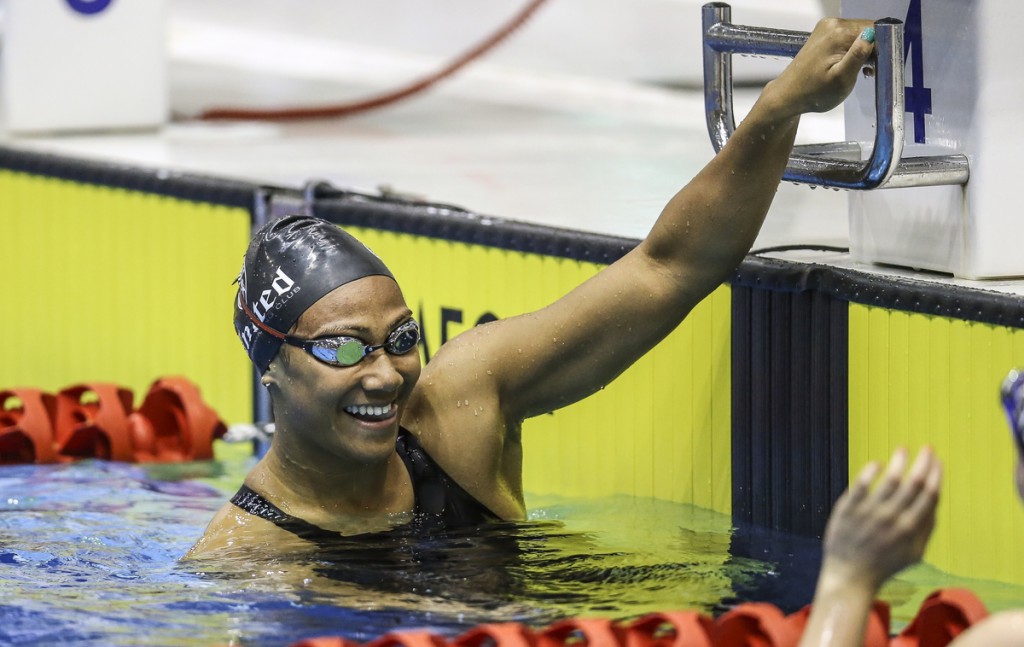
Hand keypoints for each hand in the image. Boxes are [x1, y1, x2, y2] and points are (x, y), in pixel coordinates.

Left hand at [763, 18, 876, 117]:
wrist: (789, 96)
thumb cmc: (814, 93)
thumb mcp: (841, 79)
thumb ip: (858, 56)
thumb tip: (871, 36)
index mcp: (838, 32)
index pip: (874, 29)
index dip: (882, 46)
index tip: (879, 65)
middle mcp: (832, 24)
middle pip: (866, 30)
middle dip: (873, 49)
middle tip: (868, 70)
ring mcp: (827, 28)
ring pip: (858, 34)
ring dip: (864, 51)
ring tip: (861, 71)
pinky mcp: (824, 35)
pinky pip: (848, 38)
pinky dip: (853, 50)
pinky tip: (852, 66)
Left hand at [819, 447, 941, 592]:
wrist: (850, 576)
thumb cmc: (885, 564)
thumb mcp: (914, 553)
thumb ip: (926, 528)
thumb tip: (934, 501)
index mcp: (911, 529)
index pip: (929, 495)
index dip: (936, 475)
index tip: (938, 460)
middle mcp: (892, 519)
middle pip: (913, 483)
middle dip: (923, 463)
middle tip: (928, 448)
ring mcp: (869, 513)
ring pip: (888, 480)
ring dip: (899, 462)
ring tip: (903, 449)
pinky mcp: (848, 510)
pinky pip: (860, 485)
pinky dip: (870, 472)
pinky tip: (877, 463)